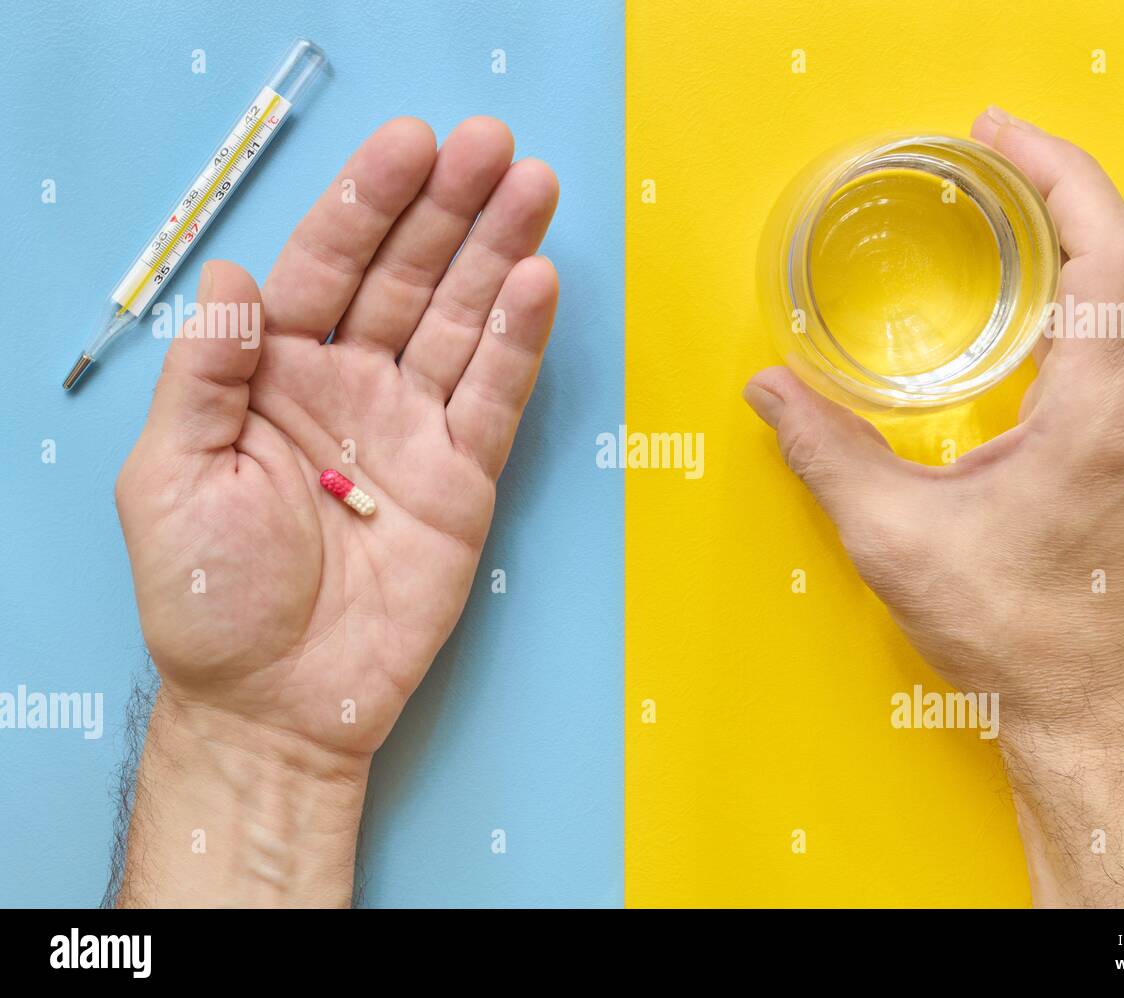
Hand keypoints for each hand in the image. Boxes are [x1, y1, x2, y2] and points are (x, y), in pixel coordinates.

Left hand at [114, 117, 557, 904]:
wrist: (277, 702)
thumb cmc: (209, 595)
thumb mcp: (170, 479)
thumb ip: (206, 375)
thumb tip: (229, 273)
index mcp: (274, 373)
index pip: (327, 266)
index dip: (367, 203)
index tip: (412, 145)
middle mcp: (350, 384)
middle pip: (407, 277)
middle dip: (450, 209)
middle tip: (496, 147)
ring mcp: (414, 427)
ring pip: (460, 323)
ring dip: (498, 255)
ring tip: (534, 189)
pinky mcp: (465, 477)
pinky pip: (494, 398)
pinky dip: (516, 343)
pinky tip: (537, 283)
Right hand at [744, 108, 1123, 906]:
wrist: (1080, 703)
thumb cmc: (1008, 629)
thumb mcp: (896, 536)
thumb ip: (825, 451)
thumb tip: (769, 388)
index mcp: (1098, 413)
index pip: (1110, 253)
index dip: (1059, 176)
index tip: (998, 138)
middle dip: (1063, 187)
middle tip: (989, 154)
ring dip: (1078, 236)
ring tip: (1006, 206)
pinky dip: (1085, 289)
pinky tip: (1030, 298)